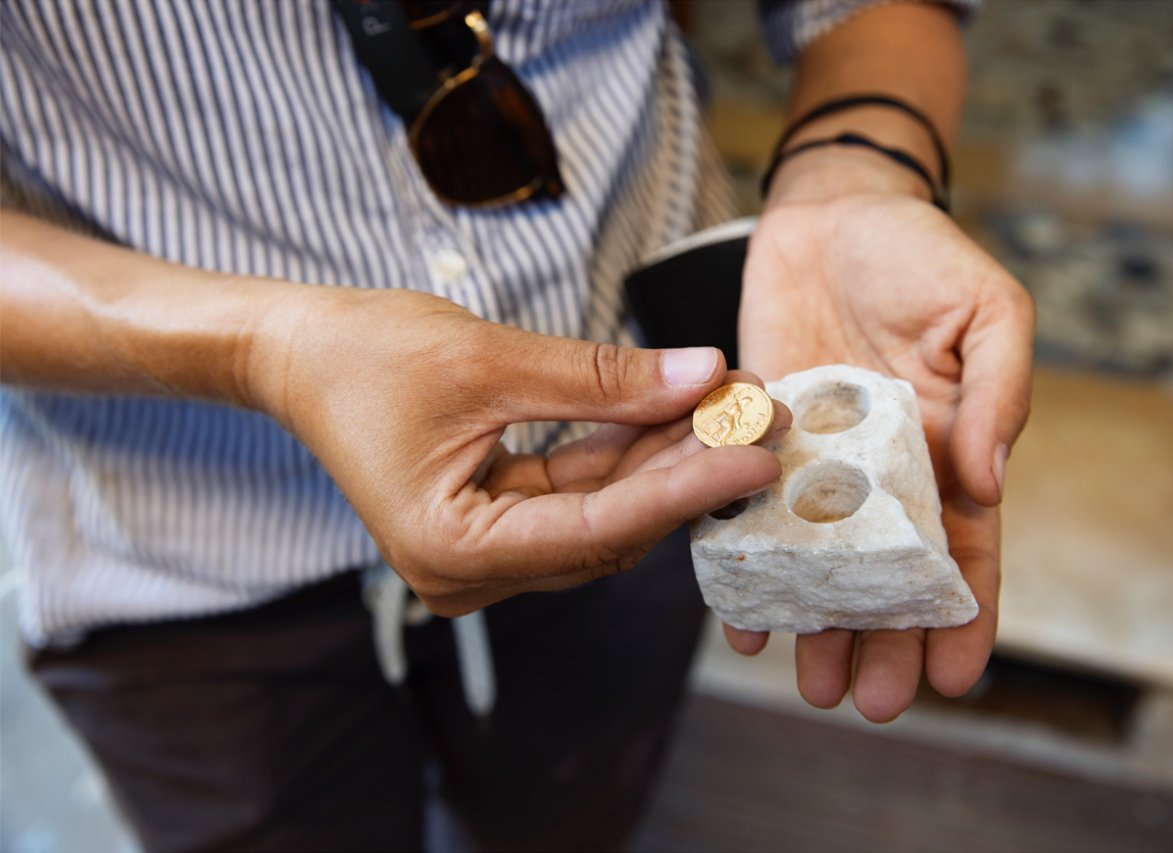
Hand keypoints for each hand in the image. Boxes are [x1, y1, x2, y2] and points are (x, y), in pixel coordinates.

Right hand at [246, 287, 786, 614]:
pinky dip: (627, 452)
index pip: (598, 531)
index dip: (684, 491)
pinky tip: (678, 410)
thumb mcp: (489, 358)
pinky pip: (579, 492)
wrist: (299, 354)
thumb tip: (702, 376)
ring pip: (603, 512)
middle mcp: (470, 573)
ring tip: (730, 403)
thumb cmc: (364, 355)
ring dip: (665, 456)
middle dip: (688, 467)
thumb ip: (600, 380)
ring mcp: (486, 553)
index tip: (754, 455)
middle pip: (610, 529)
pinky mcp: (498, 521)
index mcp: (452, 551)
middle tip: (761, 415)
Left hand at [732, 154, 1034, 721]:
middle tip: (872, 699)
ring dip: (816, 622)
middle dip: (884, 639)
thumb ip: (1000, 391)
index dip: (965, 612)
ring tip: (812, 681)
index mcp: (947, 451)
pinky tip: (739, 615)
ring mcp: (814, 463)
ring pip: (816, 563)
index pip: (965, 549)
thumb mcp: (987, 310)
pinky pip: (744, 512)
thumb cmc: (919, 253)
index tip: (956, 675)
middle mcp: (879, 474)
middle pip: (886, 576)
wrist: (830, 211)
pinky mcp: (752, 440)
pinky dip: (743, 564)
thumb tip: (990, 479)